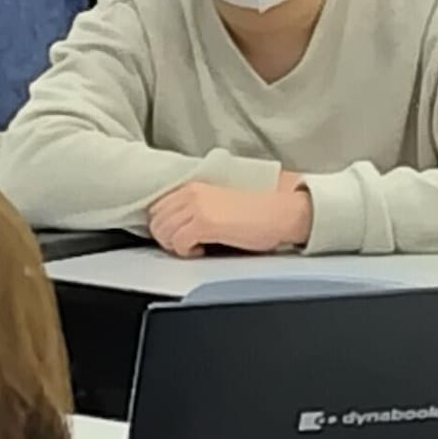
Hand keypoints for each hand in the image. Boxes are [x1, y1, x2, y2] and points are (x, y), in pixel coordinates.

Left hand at [146, 174, 309, 255]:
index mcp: (194, 186)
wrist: (281, 212)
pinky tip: (203, 249)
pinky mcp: (205, 223)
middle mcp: (192, 194)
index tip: (176, 235)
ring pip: (163, 232)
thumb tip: (177, 224)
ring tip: (195, 247)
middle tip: (185, 245)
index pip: (157, 207)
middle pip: (156, 221)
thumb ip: (196, 207)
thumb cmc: (257, 211)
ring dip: (175, 245)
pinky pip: (179, 243)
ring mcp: (197, 207)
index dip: (164, 225)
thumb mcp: (219, 201)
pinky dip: (187, 252)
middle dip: (167, 237)